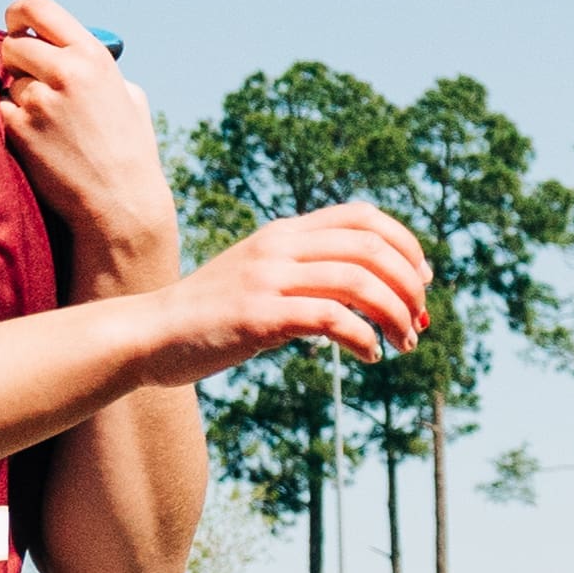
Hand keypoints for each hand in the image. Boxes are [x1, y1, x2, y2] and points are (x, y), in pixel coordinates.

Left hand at [0, 0, 183, 280]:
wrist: (120, 204)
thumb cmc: (128, 151)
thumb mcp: (127, 95)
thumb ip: (94, 65)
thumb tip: (61, 47)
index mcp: (92, 56)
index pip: (39, 8)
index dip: (20, 13)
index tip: (17, 25)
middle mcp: (65, 72)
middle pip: (13, 46)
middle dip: (18, 63)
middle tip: (31, 84)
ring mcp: (38, 101)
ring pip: (6, 82)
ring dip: (18, 97)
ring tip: (48, 124)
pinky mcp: (19, 130)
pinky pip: (0, 111)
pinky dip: (11, 122)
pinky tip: (37, 141)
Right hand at [125, 202, 430, 384]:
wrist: (151, 335)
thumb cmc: (211, 316)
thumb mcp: (259, 278)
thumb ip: (303, 274)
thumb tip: (367, 293)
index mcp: (283, 233)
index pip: (362, 216)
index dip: (405, 243)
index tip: (422, 280)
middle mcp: (278, 247)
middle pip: (370, 248)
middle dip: (409, 286)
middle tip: (419, 322)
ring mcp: (267, 279)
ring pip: (358, 281)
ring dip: (395, 315)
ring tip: (403, 344)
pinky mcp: (258, 316)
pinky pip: (331, 319)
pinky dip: (363, 338)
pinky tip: (369, 356)